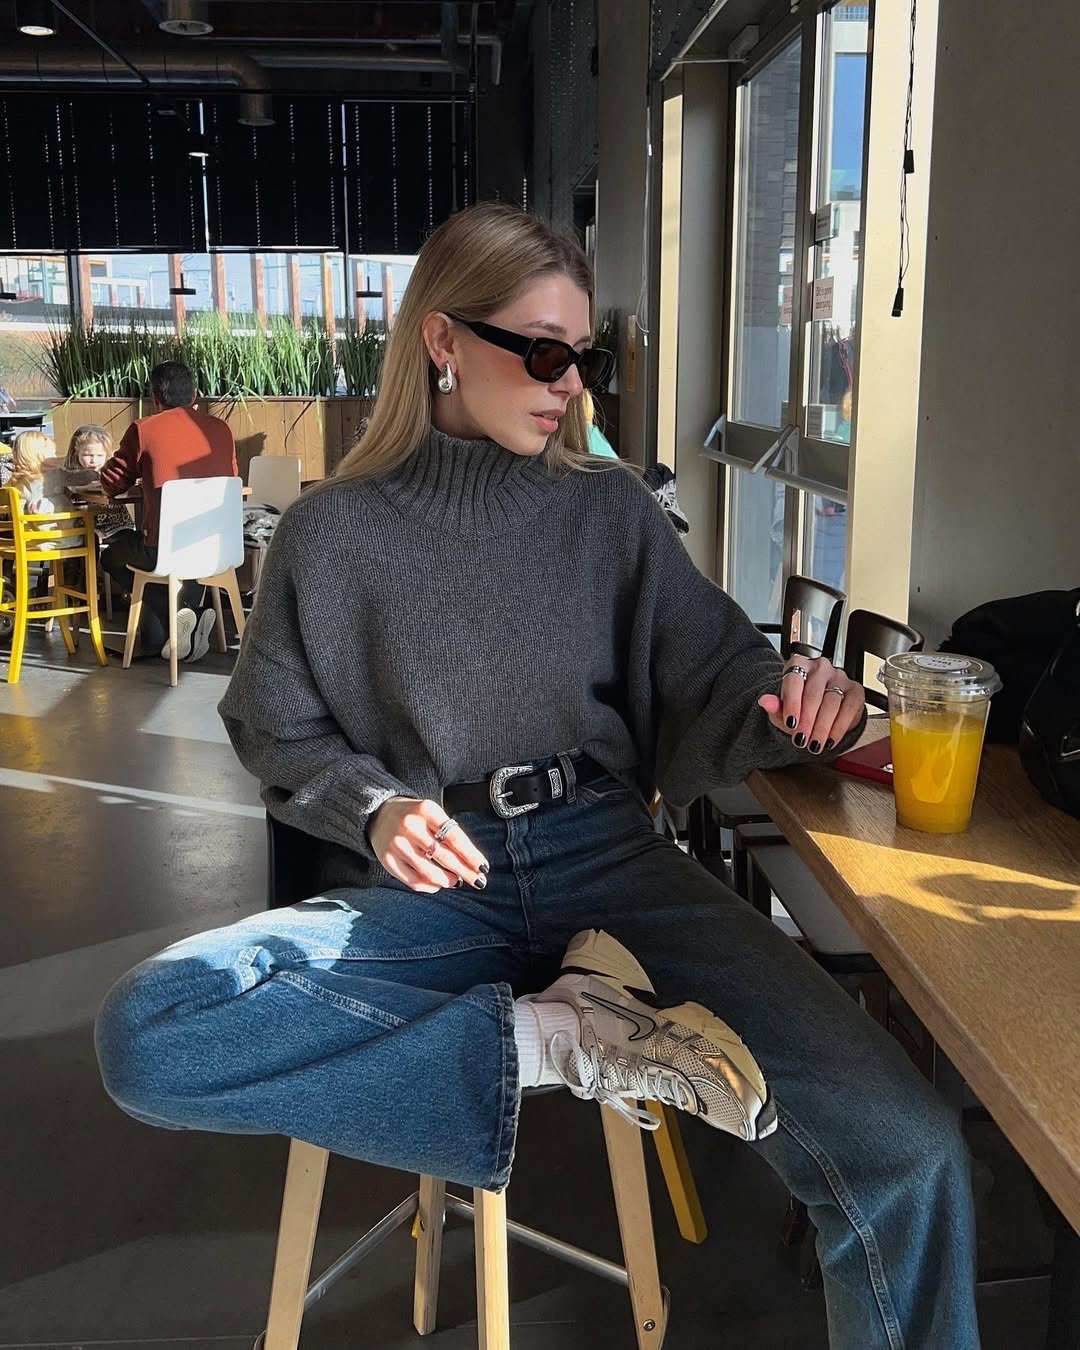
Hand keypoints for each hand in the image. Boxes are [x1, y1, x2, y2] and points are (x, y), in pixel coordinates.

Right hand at [369, 797, 488, 893]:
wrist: (378, 813)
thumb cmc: (414, 815)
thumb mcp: (432, 814)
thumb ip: (449, 834)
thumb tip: (471, 863)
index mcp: (426, 810)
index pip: (455, 837)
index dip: (471, 855)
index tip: (483, 867)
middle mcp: (410, 826)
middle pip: (443, 856)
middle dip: (465, 872)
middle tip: (478, 881)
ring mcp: (397, 844)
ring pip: (428, 872)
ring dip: (447, 880)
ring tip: (457, 882)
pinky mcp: (387, 860)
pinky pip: (413, 881)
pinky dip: (429, 886)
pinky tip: (438, 885)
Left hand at [757, 657, 864, 754]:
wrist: (818, 708)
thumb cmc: (798, 706)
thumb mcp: (782, 709)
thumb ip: (774, 706)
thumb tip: (764, 701)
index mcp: (798, 665)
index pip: (794, 681)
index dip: (792, 704)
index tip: (790, 723)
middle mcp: (820, 667)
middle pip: (814, 694)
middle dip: (807, 720)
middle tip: (802, 740)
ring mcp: (840, 677)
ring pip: (832, 702)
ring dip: (822, 727)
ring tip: (814, 744)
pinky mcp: (855, 690)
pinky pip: (849, 708)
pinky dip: (839, 727)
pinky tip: (831, 739)